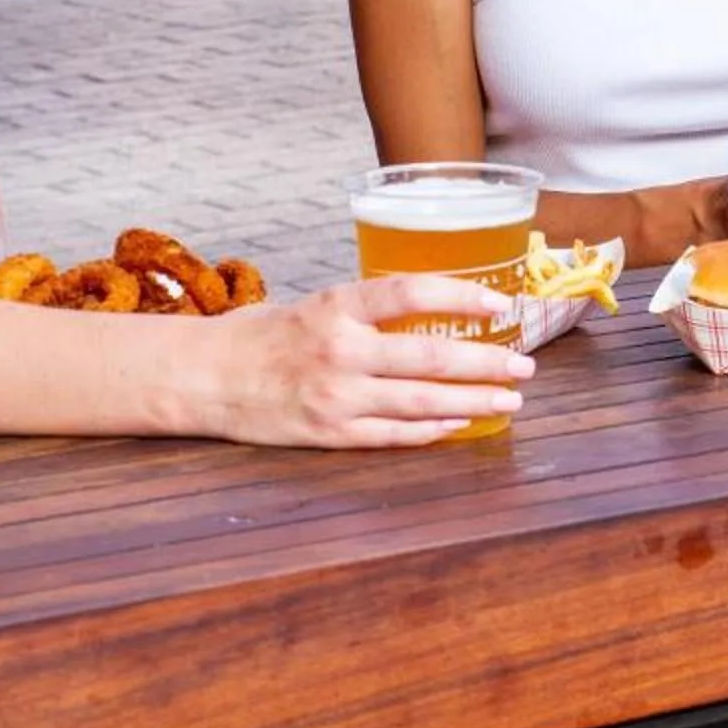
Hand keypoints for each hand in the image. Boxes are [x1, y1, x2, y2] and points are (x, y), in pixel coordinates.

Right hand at [202, 276, 531, 447]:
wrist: (203, 379)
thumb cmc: (260, 336)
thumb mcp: (312, 303)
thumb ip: (365, 310)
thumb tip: (429, 306)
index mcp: (334, 306)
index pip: (410, 292)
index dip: (461, 294)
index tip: (500, 303)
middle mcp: (338, 350)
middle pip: (429, 356)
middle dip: (486, 362)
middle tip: (524, 364)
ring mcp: (335, 396)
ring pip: (421, 402)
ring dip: (473, 401)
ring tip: (511, 399)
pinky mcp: (330, 434)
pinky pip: (393, 435)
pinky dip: (433, 431)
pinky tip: (461, 424)